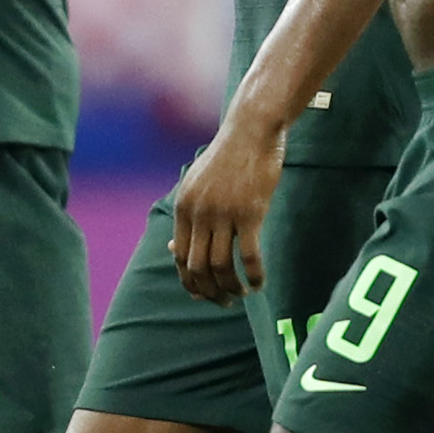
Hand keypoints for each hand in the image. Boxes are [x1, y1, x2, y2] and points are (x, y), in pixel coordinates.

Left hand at [167, 112, 285, 305]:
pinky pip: (249, 257)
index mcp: (183, 207)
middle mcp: (199, 213)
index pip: (180, 258)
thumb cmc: (226, 158)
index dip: (190, 282)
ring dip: (231, 288)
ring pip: (221, 267)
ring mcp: (224, 214)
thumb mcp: (196, 185)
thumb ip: (186, 217)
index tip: (203, 295)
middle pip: (198, 268)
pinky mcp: (251, 213)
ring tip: (241, 294)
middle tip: (224, 302)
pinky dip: (254, 276)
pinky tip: (259, 284)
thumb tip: (174, 250)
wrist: (251, 130)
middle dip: (209, 292)